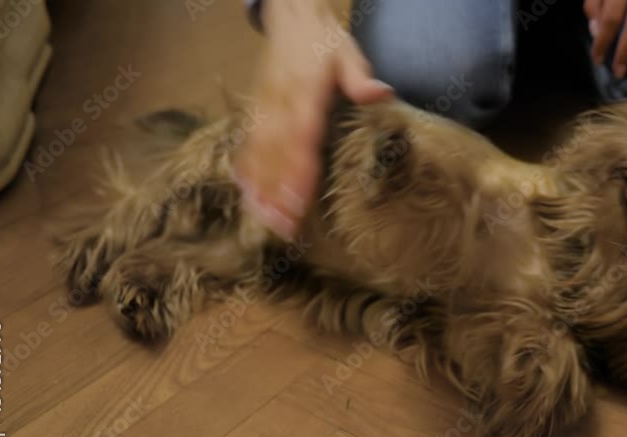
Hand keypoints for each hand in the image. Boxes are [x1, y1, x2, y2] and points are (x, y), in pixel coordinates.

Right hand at [235, 0, 393, 239]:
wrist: (291, 18)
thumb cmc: (323, 41)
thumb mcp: (347, 52)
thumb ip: (360, 77)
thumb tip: (381, 93)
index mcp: (303, 91)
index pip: (301, 138)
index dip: (298, 171)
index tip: (299, 201)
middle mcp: (279, 103)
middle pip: (275, 154)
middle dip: (277, 192)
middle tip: (283, 226)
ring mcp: (263, 108)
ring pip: (258, 153)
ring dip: (260, 188)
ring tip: (265, 220)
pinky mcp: (256, 111)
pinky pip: (247, 144)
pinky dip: (245, 170)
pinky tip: (246, 195)